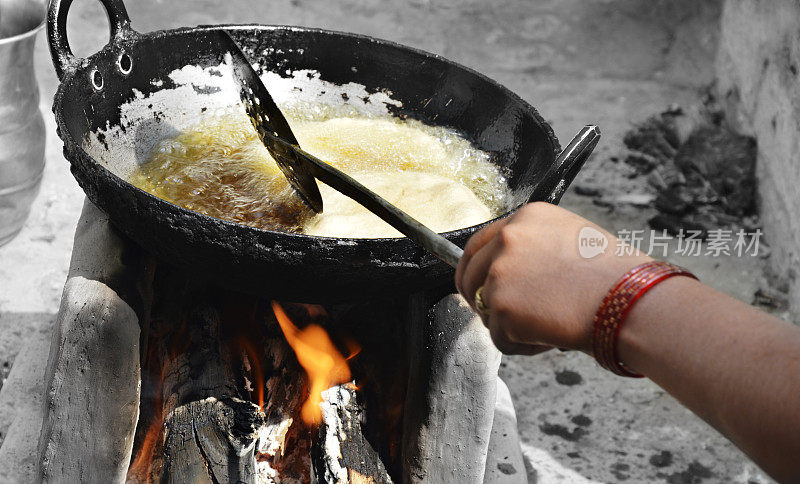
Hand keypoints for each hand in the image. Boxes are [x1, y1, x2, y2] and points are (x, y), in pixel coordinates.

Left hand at [455, 202, 650, 354]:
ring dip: (511, 327)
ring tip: (550, 326)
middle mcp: (508, 239)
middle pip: (468, 276)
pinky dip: (522, 346)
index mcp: (526, 218)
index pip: (479, 244)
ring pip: (486, 312)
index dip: (476, 271)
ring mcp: (500, 272)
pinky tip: (552, 338)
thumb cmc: (615, 278)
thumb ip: (535, 249)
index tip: (479, 288)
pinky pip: (499, 339)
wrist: (629, 301)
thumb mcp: (571, 241)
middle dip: (478, 301)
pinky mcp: (500, 306)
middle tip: (500, 320)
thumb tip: (515, 275)